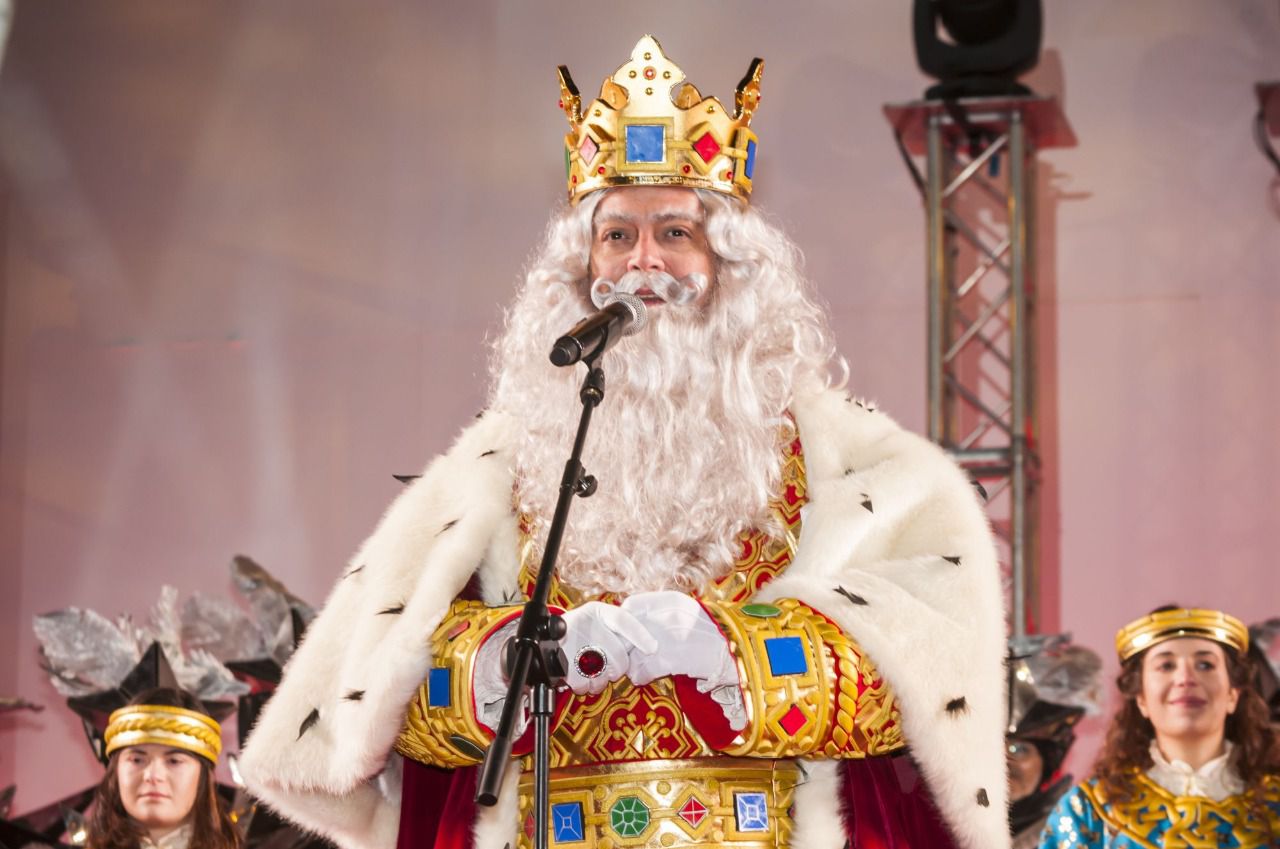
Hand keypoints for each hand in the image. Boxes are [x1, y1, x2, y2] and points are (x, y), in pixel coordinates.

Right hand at [559, 602, 657, 694]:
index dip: (639, 635)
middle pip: (618, 656)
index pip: (622, 620)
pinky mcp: (565, 667)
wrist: (548, 639)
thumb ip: (623, 627)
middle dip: (617, 666)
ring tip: (590, 666)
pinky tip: (580, 673)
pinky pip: (588, 685)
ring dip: (601, 677)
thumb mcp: (600, 618)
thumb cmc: (580, 630)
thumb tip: (651, 646)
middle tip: (605, 661)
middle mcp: (586, 626)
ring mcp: (574, 646)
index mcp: (597, 612)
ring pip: (605, 673)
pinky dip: (587, 685)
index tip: (653, 648)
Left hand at [620, 592, 745, 729]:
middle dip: (627, 645)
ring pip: (633, 651)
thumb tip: (638, 622)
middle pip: (629, 630)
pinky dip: (641, 676)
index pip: (632, 605)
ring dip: (632, 663)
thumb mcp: (691, 612)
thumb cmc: (717, 634)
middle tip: (631, 656)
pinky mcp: (671, 658)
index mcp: (672, 600)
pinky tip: (645, 678)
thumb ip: (665, 613)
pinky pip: (642, 669)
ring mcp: (668, 636)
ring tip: (638, 670)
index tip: (628, 634)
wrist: (741, 652)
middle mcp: (666, 614)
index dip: (626, 622)